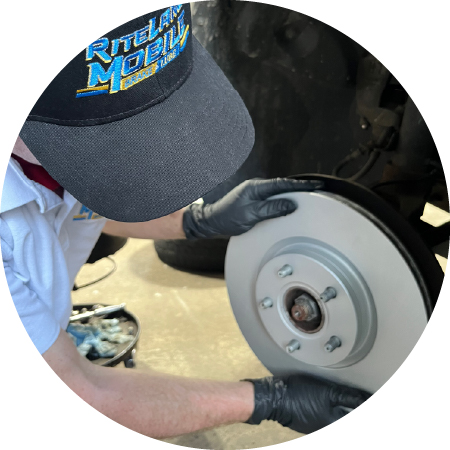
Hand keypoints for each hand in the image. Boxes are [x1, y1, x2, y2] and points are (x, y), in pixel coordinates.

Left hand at [182, 178, 322, 238]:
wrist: (212, 221)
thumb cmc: (228, 218)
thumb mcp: (251, 216)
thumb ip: (272, 209)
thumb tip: (291, 205)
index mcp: (256, 187)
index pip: (283, 184)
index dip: (301, 186)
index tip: (316, 185)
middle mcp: (256, 187)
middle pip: (283, 186)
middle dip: (300, 188)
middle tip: (317, 190)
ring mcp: (255, 193)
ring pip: (278, 193)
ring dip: (292, 195)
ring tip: (308, 198)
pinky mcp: (255, 200)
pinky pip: (273, 198)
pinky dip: (283, 201)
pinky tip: (289, 205)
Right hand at [244, 374, 370, 433]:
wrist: (274, 399)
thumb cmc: (298, 394)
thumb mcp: (327, 391)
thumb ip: (349, 396)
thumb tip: (367, 400)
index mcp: (335, 423)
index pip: (358, 416)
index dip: (368, 407)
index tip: (376, 399)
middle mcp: (329, 428)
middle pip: (349, 418)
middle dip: (358, 408)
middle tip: (368, 399)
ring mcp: (320, 426)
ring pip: (341, 418)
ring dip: (349, 410)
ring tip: (356, 401)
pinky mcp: (312, 421)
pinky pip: (331, 418)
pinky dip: (338, 412)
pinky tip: (339, 404)